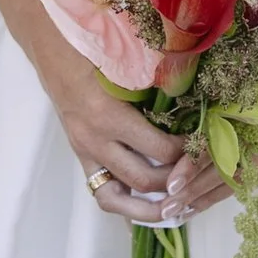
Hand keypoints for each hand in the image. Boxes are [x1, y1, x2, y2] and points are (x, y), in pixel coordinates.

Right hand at [41, 53, 197, 225]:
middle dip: (174, 182)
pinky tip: (148, 209)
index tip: (205, 145)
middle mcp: (94, 139)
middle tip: (196, 175)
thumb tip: (195, 101)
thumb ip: (157, 85)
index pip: (159, 149)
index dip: (188, 152)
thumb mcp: (127, 64)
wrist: (53, 48)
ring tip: (176, 209)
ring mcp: (84, 151)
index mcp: (108, 114)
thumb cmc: (94, 49)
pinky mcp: (81, 156)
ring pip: (117, 198)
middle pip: (142, 179)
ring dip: (149, 206)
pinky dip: (126, 205)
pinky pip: (102, 193)